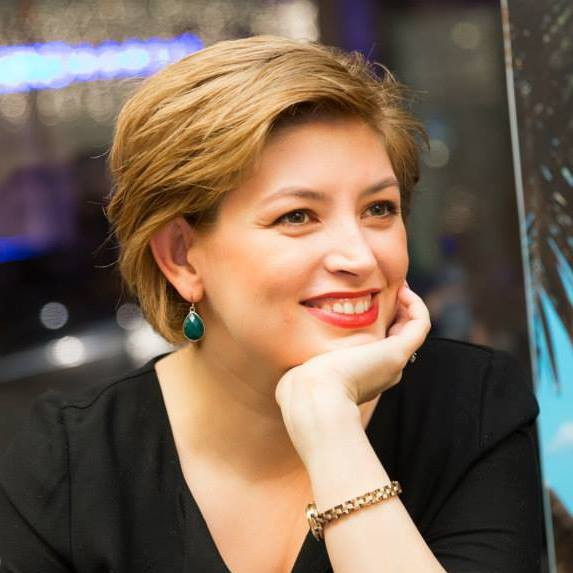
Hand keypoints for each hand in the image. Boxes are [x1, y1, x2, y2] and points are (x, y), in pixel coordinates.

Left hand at [275, 283, 430, 461]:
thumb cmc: (303, 387)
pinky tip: (403, 291)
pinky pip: (421, 325)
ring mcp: (392, 362)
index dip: (377, 323)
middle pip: (397, 337)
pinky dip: (416, 306)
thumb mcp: (305, 372)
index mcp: (363, 375)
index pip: (378, 346)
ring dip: (409, 304)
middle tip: (389, 287)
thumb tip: (293, 372)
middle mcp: (383, 370)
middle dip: (395, 311)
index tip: (367, 300)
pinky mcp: (397, 352)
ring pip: (412, 330)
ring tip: (399, 285)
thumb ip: (306, 369)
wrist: (314, 397)